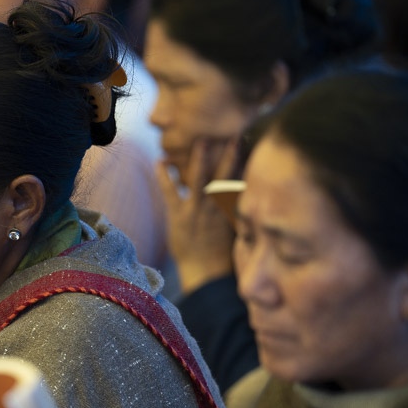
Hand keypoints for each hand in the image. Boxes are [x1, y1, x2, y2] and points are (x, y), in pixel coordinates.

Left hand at [157, 138, 239, 295]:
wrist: (207, 273)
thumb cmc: (223, 252)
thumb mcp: (236, 229)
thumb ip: (238, 207)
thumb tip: (242, 189)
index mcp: (233, 210)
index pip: (240, 180)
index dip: (244, 161)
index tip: (247, 143)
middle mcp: (217, 207)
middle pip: (225, 175)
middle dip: (229, 154)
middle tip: (232, 134)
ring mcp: (197, 210)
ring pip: (200, 179)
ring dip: (199, 159)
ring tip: (200, 140)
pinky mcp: (179, 216)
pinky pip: (170, 192)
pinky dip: (164, 176)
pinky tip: (160, 161)